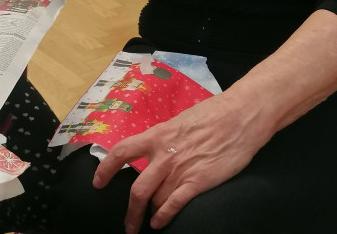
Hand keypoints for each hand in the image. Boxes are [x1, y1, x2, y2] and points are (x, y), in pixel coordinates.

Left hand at [92, 93, 265, 231]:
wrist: (239, 116)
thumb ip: (166, 139)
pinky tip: (160, 223)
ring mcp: (180, 169)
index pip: (122, 152)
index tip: (97, 183)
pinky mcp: (198, 182)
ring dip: (148, 215)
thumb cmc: (212, 114)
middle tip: (127, 224)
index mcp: (157, 134)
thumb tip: (157, 151)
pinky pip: (174, 204)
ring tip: (146, 225)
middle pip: (137, 188)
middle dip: (130, 211)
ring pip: (155, 199)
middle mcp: (164, 154)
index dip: (106, 169)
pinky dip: (164, 216)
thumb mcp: (180, 121)